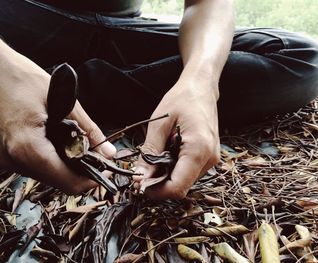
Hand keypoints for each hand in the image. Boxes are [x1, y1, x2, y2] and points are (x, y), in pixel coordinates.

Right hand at [0, 48, 115, 193]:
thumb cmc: (21, 76)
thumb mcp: (63, 99)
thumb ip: (88, 129)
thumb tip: (109, 152)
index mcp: (27, 146)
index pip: (66, 181)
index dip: (89, 180)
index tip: (103, 170)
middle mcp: (12, 159)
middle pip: (56, 181)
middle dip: (78, 172)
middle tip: (94, 154)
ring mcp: (4, 157)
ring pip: (44, 175)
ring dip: (63, 166)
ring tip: (76, 144)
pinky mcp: (2, 152)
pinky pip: (31, 165)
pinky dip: (49, 159)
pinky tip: (56, 142)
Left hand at [135, 77, 219, 198]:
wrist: (201, 88)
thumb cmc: (181, 100)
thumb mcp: (159, 124)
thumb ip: (149, 152)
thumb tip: (139, 176)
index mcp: (198, 149)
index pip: (178, 187)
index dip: (157, 191)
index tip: (140, 185)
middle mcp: (209, 158)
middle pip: (182, 187)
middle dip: (160, 185)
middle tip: (143, 173)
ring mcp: (212, 158)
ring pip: (186, 181)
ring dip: (167, 177)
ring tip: (155, 160)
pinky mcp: (209, 156)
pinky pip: (190, 172)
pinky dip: (175, 170)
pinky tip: (166, 156)